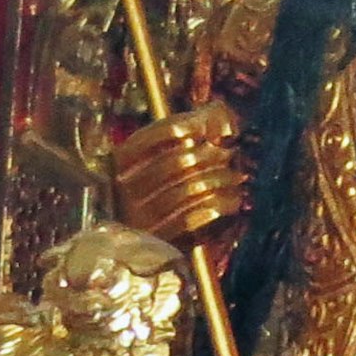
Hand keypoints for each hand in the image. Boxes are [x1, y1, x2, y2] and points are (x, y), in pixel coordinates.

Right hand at [111, 105, 247, 249]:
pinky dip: (221, 204)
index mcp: (119, 162)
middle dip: (211, 155)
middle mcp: (124, 188)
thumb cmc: (161, 185)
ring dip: (222, 179)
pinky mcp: (157, 238)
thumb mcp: (164, 154)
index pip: (148, 138)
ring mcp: (140, 215)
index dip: (179, 127)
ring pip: (191, 189)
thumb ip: (190, 126)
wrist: (137, 247)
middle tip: (227, 154)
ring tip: (235, 177)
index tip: (203, 128)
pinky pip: (196, 216)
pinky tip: (233, 199)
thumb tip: (216, 108)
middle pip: (178, 162)